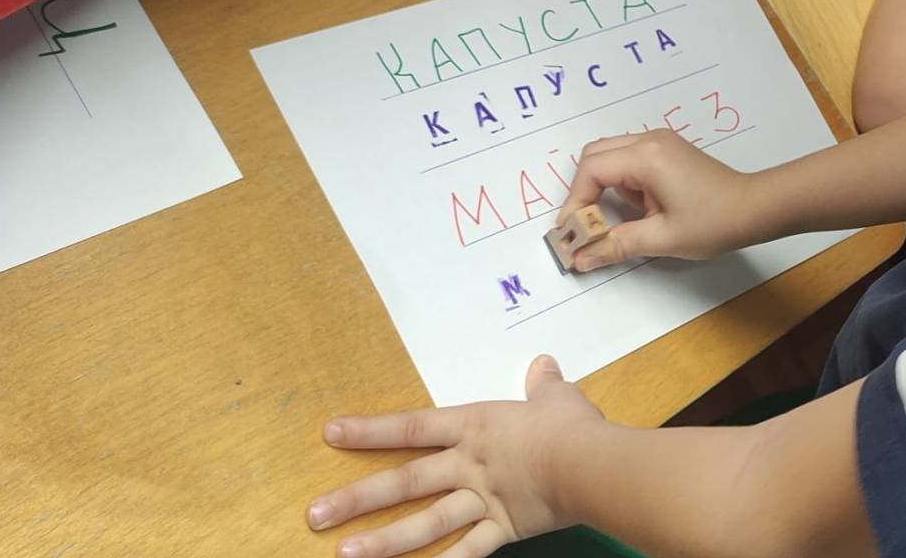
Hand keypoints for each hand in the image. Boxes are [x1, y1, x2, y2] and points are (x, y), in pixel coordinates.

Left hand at [306, 356, 601, 557]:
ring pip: (425, 523)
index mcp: (474, 426)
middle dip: (357, 498)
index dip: (370, 430)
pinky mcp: (503, 529)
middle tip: (315, 514)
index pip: (412, 427)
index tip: (331, 434)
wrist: (590, 463)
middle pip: (405, 481)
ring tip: (346, 555)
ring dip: (385, 541)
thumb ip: (543, 384)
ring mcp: (482, 500)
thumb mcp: (556, 396)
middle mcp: (469, 464)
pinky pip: (468, 553)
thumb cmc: (570, 425)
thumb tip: (543, 366)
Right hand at [556, 129, 754, 271]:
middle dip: (583, 190)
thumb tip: (580, 259)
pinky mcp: (667, 150)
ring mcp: (659, 142)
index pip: (591, 170)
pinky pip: (629, 159)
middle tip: (584, 225)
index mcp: (646, 156)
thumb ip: (616, 245)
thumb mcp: (662, 238)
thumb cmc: (713, 222)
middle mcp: (649, 140)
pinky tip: (638, 208)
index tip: (571, 232)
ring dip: (603, 186)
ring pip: (610, 156)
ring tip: (613, 220)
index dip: (574, 201)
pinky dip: (621, 182)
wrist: (756, 208)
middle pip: (595, 155)